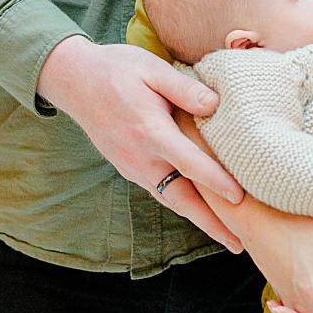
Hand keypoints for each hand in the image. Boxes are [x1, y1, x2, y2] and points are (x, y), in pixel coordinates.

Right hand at [38, 36, 243, 248]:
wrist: (72, 80)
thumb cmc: (115, 69)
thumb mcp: (150, 68)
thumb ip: (184, 88)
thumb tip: (215, 105)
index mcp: (149, 131)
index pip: (189, 162)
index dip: (216, 181)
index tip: (240, 197)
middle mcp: (140, 157)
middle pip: (181, 199)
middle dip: (210, 223)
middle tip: (239, 244)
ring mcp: (132, 166)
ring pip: (170, 200)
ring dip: (198, 219)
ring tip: (226, 235)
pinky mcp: (127, 168)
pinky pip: (159, 191)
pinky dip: (180, 204)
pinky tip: (198, 208)